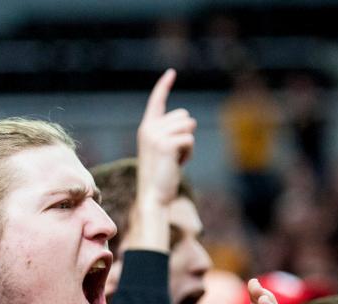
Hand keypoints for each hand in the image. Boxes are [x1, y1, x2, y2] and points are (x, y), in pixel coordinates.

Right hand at [135, 69, 195, 209]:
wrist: (154, 196)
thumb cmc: (162, 176)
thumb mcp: (164, 151)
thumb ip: (172, 134)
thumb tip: (190, 121)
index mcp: (146, 128)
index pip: (157, 101)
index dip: (164, 86)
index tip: (171, 73)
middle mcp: (149, 128)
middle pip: (184, 116)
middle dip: (186, 134)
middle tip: (173, 155)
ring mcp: (156, 136)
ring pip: (189, 127)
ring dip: (188, 145)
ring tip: (175, 160)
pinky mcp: (165, 145)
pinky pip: (189, 140)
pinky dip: (189, 154)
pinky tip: (178, 164)